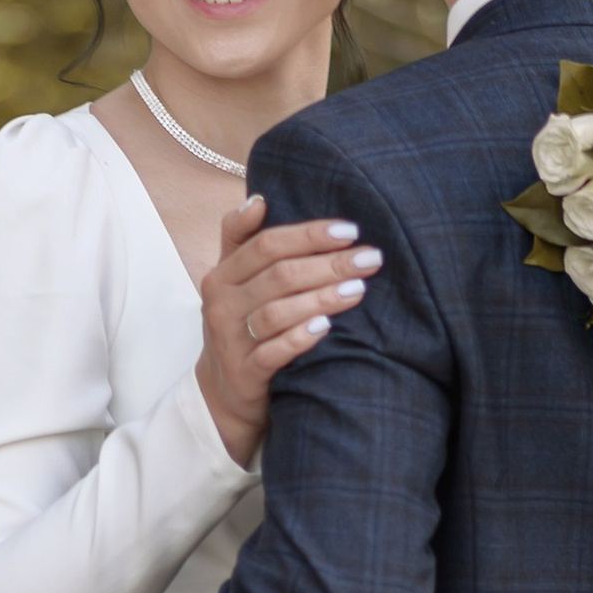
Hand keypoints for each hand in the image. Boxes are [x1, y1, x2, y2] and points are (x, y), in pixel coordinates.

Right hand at [195, 195, 381, 468]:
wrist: (222, 394)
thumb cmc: (240, 328)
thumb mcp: (234, 283)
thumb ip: (242, 240)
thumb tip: (259, 198)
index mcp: (222, 275)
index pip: (266, 244)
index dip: (309, 234)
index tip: (351, 230)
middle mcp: (222, 304)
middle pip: (278, 275)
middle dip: (328, 263)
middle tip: (370, 258)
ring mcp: (230, 340)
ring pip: (277, 312)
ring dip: (321, 297)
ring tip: (359, 289)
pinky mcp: (243, 374)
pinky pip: (272, 353)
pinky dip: (299, 337)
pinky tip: (327, 327)